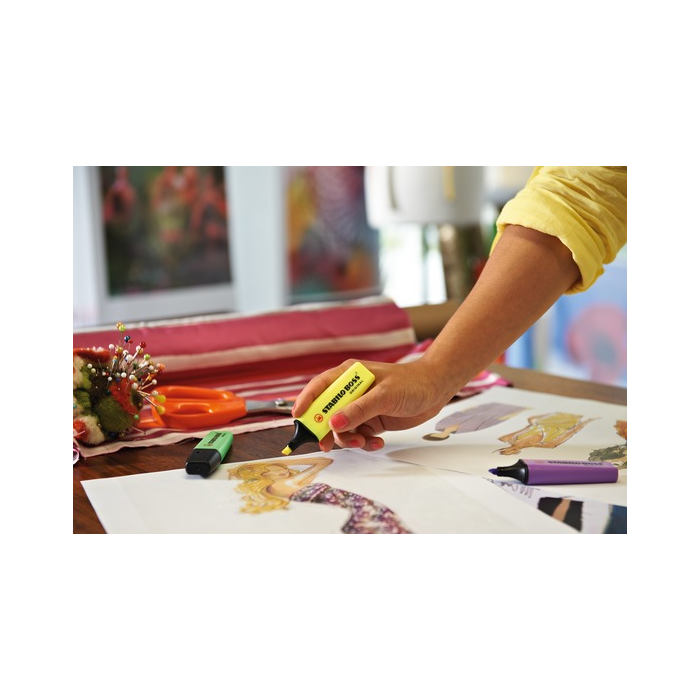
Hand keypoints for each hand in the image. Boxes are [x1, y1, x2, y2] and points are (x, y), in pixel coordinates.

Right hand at [292, 357, 455, 450]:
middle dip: (326, 429)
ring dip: (348, 439)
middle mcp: (351, 391)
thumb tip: (334, 423)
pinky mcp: (372, 420)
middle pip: (327, 412)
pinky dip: (364, 442)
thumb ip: (359, 409)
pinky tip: (376, 442)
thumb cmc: (411, 382)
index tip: (298, 417)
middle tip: (326, 444)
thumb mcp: (384, 395)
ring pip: (342, 428)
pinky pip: (358, 435)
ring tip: (363, 442)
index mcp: (350, 375)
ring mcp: (361, 407)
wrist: (436, 389)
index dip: (306, 401)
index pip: (320, 387)